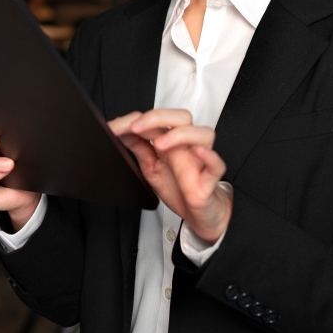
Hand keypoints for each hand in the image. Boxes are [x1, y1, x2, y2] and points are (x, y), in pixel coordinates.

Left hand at [109, 109, 231, 242]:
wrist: (199, 213)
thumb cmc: (179, 187)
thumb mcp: (151, 168)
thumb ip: (139, 149)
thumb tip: (121, 133)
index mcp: (172, 141)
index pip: (157, 119)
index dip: (136, 119)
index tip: (115, 127)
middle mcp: (187, 146)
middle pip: (182, 118)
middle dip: (157, 118)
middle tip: (135, 127)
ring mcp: (200, 161)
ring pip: (204, 134)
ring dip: (180, 134)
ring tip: (160, 143)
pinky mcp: (210, 180)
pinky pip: (217, 164)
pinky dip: (209, 156)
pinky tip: (198, 152)